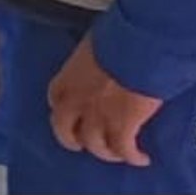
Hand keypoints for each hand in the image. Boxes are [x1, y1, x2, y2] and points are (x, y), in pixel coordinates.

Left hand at [47, 36, 161, 165]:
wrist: (138, 46)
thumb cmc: (118, 36)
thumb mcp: (93, 45)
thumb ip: (91, 59)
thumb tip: (102, 57)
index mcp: (66, 78)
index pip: (54, 101)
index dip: (62, 110)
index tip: (70, 113)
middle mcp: (76, 101)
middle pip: (65, 131)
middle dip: (74, 139)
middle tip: (83, 143)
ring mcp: (97, 117)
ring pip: (96, 146)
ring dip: (106, 151)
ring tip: (117, 152)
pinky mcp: (123, 127)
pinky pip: (124, 150)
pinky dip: (133, 156)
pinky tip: (141, 158)